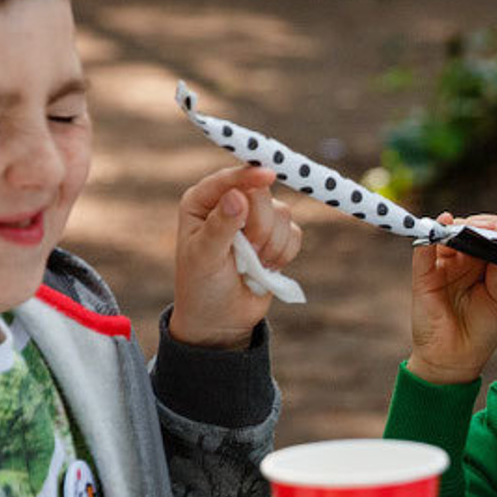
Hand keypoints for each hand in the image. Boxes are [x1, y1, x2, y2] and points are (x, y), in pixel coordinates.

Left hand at [169, 165, 302, 347]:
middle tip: (248, 251)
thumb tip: (237, 195)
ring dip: (271, 245)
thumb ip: (220, 226)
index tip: (268, 175)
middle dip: (260, 227)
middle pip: (262, 194)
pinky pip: (294, 232)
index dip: (249, 175)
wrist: (220, 320)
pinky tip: (265, 268)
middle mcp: (229, 203)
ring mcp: (255, 219)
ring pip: (282, 213)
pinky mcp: (276, 236)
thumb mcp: (205, 258)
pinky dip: (284, 253)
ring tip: (251, 265)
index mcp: (202, 202)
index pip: (229, 179)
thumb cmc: (202, 287)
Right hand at [406, 212, 496, 384]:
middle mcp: (462, 261)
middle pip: (471, 229)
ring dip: (463, 224)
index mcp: (483, 266)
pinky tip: (443, 223)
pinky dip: (431, 234)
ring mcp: (441, 266)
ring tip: (477, 226)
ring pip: (449, 233)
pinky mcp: (423, 275)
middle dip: (485, 224)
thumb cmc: (482, 333)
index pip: (492, 237)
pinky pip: (424, 250)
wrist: (456, 360)